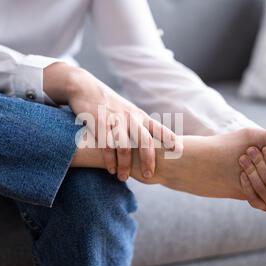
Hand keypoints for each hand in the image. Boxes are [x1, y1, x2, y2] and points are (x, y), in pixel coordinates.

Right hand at [43, 62, 176, 180]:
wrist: (86, 88)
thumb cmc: (110, 105)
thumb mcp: (129, 112)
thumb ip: (140, 126)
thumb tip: (153, 147)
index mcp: (140, 116)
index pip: (159, 128)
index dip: (170, 139)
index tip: (179, 150)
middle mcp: (130, 118)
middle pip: (144, 141)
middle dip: (148, 160)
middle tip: (148, 176)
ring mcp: (115, 120)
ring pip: (124, 147)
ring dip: (125, 165)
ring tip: (123, 178)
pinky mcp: (99, 123)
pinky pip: (106, 145)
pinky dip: (109, 160)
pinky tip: (111, 169)